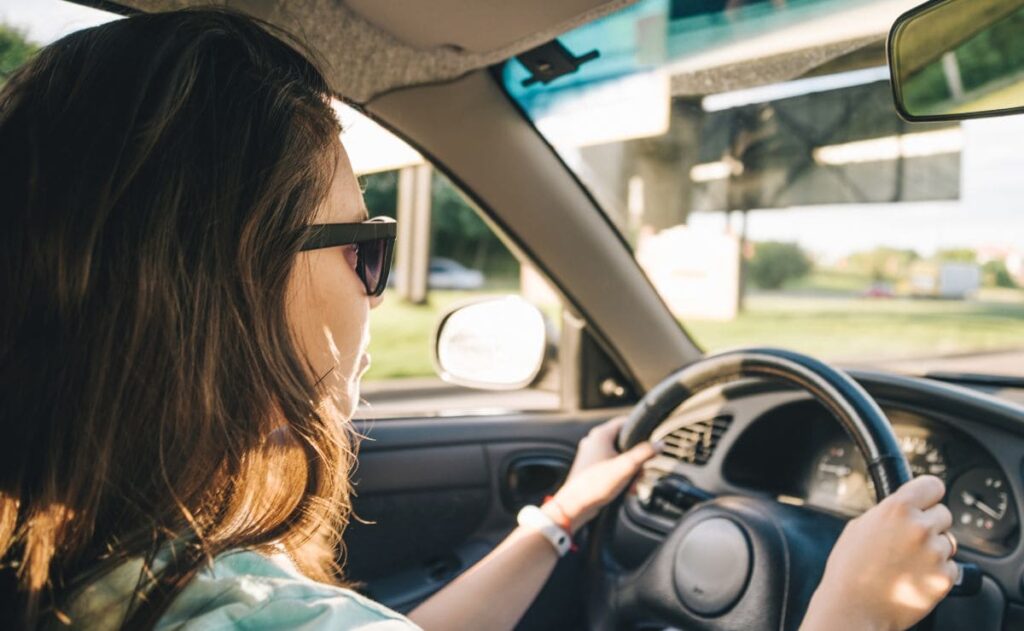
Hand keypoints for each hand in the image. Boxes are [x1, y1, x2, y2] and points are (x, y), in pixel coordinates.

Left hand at [544, 416, 657, 532]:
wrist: (575, 506)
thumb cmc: (595, 485)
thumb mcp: (626, 467)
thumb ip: (644, 453)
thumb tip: (659, 444)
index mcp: (600, 435)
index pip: (625, 423)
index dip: (640, 431)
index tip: (650, 443)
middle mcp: (594, 442)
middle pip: (624, 443)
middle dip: (636, 460)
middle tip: (640, 472)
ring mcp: (591, 455)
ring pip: (618, 457)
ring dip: (629, 470)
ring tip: (632, 484)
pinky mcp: (590, 468)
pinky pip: (610, 467)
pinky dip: (619, 476)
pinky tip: (625, 489)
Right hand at [802, 475, 957, 630]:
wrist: (854, 607)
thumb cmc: (850, 569)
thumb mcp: (860, 526)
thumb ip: (887, 513)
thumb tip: (903, 508)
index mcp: (898, 508)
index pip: (933, 485)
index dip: (928, 494)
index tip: (926, 501)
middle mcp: (920, 527)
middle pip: (944, 514)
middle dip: (930, 524)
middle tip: (910, 540)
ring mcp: (935, 553)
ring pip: (949, 541)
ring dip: (934, 549)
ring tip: (908, 562)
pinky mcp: (944, 577)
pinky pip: (951, 566)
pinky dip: (937, 572)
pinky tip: (914, 577)